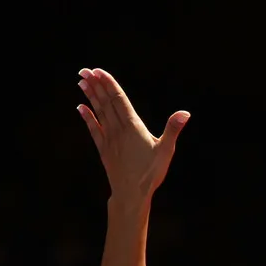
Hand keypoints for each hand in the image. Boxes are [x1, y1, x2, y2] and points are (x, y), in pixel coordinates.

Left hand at [77, 68, 188, 204]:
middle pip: (106, 102)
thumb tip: (185, 113)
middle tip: (85, 70)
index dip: (108, 83)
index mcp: (133, 126)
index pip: (119, 99)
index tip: (98, 71)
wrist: (131, 195)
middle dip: (96, 85)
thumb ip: (173, 129)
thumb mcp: (165, 151)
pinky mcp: (104, 150)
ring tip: (82, 82)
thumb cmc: (150, 174)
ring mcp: (109, 140)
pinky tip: (80, 107)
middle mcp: (118, 130)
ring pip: (98, 113)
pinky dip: (87, 117)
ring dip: (90, 96)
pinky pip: (93, 130)